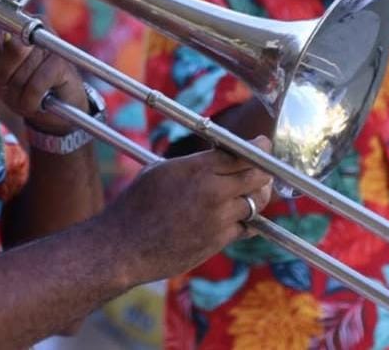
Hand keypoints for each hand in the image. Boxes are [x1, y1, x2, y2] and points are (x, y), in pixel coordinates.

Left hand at [0, 0, 87, 134]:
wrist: (59, 107)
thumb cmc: (26, 82)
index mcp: (17, 24)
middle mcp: (35, 27)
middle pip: (7, 47)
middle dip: (3, 75)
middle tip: (11, 84)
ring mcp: (50, 44)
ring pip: (18, 72)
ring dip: (17, 92)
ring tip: (26, 92)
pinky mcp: (60, 64)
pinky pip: (33, 86)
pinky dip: (30, 100)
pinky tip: (37, 100)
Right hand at [101, 138, 274, 286]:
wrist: (124, 246)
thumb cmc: (136, 205)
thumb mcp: (161, 171)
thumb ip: (194, 164)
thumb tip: (217, 158)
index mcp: (196, 168)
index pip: (241, 153)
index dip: (259, 147)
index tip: (264, 144)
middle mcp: (212, 190)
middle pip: (257, 176)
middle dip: (264, 172)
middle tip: (263, 170)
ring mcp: (218, 217)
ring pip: (257, 202)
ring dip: (258, 196)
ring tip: (254, 193)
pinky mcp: (218, 241)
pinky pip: (247, 227)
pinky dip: (249, 220)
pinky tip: (244, 217)